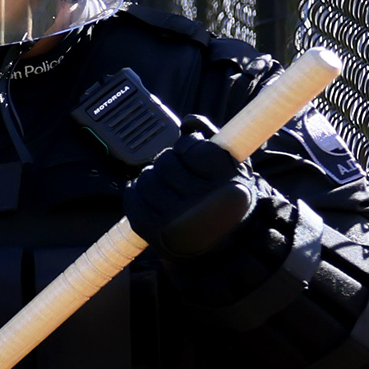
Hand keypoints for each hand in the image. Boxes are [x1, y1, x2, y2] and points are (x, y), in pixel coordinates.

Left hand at [124, 134, 261, 257]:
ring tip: (164, 180)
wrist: (226, 247)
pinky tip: (148, 191)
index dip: (190, 144)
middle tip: (177, 166)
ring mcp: (175, 218)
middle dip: (170, 158)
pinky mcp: (153, 230)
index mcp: (228, 185)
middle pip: (167, 162)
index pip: (195, 148)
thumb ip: (215, 141)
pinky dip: (136, 190)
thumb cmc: (229, 203)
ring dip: (152, 174)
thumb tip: (188, 121)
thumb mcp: (236, 170)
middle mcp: (202, 203)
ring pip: (147, 178)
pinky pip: (132, 198)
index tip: (192, 149)